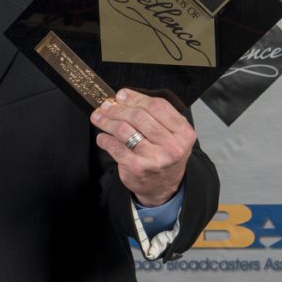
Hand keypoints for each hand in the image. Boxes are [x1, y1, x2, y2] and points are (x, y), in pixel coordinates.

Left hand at [90, 89, 194, 205]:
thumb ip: (155, 115)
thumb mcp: (171, 134)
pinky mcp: (137, 168)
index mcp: (183, 132)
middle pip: (138, 116)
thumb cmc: (164, 154)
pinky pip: (115, 147)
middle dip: (118, 108)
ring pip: (124, 130)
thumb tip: (123, 97)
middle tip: (106, 106)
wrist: (163, 186)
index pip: (158, 106)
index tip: (121, 95)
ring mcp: (154, 158)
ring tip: (98, 117)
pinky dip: (104, 139)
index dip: (135, 97)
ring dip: (107, 121)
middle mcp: (172, 146)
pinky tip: (102, 136)